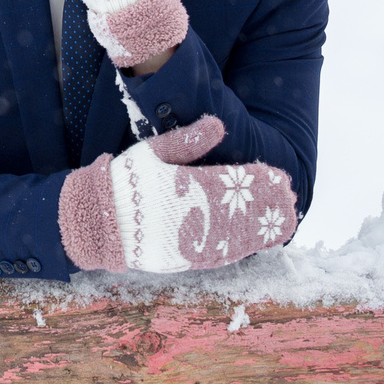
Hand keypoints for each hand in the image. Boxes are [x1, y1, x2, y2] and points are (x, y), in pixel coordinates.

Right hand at [56, 115, 296, 272]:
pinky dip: (239, 249)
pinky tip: (254, 245)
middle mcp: (187, 216)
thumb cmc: (123, 181)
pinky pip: (216, 256)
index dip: (257, 182)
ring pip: (233, 237)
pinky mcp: (179, 259)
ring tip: (282, 224)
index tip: (279, 179)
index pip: (230, 184)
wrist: (94, 220)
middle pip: (239, 212)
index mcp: (181, 186)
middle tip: (289, 201)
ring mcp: (184, 241)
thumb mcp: (152, 152)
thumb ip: (188, 140)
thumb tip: (218, 124)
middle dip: (266, 207)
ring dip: (261, 231)